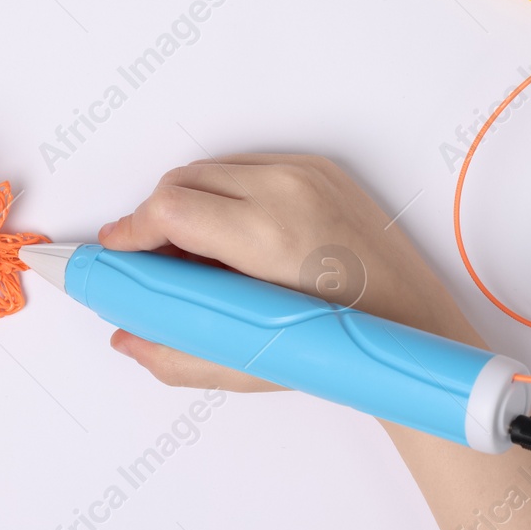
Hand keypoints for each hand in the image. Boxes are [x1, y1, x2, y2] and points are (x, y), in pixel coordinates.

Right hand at [97, 154, 481, 391]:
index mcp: (269, 234)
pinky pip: (248, 167)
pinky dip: (226, 193)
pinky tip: (230, 234)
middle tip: (151, 259)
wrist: (412, 322)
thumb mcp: (248, 362)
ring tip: (192, 252)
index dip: (132, 228)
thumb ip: (175, 352)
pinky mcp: (319, 167)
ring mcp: (306, 173)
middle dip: (155, 217)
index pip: (170, 207)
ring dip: (188, 202)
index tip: (118, 249)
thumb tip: (128, 337)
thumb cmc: (342, 344)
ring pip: (212, 170)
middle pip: (182, 181)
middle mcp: (288, 190)